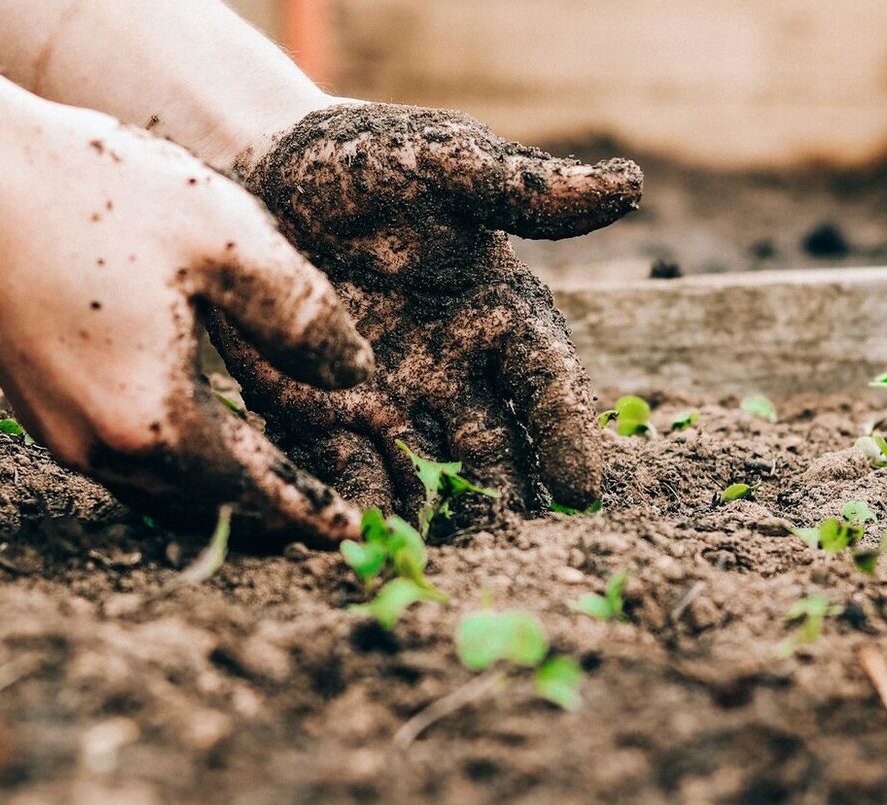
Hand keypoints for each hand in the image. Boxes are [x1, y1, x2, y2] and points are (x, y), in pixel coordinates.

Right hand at [0, 100, 373, 542]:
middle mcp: (98, 447)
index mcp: (153, 421)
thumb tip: (355, 375)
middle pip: (204, 506)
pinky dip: (173, 462)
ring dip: (217, 494)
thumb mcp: (226, 238)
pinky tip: (198, 433)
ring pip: (158, 490)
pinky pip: (121, 460)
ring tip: (271, 485)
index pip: (254, 491)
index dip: (309, 511)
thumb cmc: (92, 192)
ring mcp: (56, 431)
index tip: (351, 534)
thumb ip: (302, 316)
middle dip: (266, 516)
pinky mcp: (33, 405)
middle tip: (322, 520)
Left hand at [209, 102, 641, 522]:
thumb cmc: (364, 159)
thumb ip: (522, 187)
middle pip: (495, 448)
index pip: (547, 382)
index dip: (566, 433)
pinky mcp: (321, 416)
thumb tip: (629, 186)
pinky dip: (358, 506)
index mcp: (500, 313)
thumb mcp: (442, 161)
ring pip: (428, 475)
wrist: (257, 169)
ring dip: (439, 518)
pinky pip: (346, 471)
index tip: (582, 488)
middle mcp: (455, 370)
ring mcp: (390, 400)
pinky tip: (363, 539)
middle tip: (517, 548)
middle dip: (508, 499)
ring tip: (445, 563)